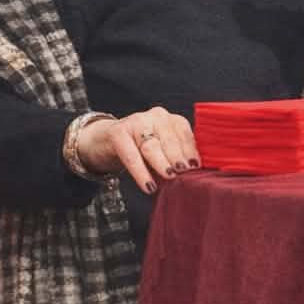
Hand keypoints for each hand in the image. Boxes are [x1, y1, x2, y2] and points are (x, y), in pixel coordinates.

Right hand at [76, 107, 199, 193]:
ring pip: (151, 146)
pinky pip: (131, 155)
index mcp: (171, 120)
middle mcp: (155, 116)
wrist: (108, 141)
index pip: (184, 133)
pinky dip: (140, 172)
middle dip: (177, 157)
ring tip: (169, 177)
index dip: (190, 150)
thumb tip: (191, 176)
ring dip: (161, 163)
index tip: (195, 166)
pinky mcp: (118, 132)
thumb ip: (176, 159)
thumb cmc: (142, 149)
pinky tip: (148, 186)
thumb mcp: (163, 151)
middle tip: (183, 172)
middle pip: (169, 139)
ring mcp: (136, 122)